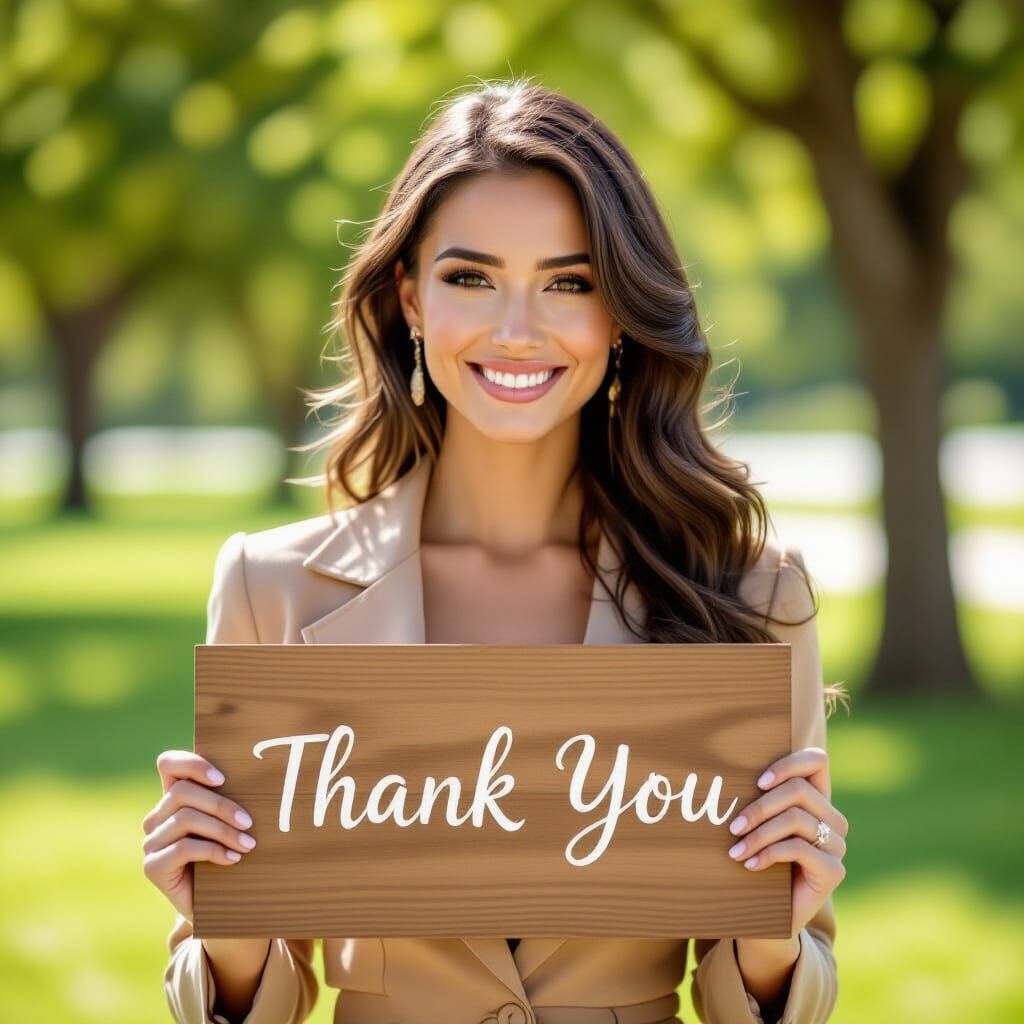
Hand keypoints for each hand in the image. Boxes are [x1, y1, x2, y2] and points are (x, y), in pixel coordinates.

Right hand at [142, 750, 256, 920]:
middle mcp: (157, 817)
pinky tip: (233, 859)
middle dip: (221, 805)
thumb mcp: (231, 821)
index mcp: (174, 798)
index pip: (168, 763)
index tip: (222, 778)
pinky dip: (213, 851)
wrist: (220, 903)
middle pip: (182, 792)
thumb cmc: (231, 853)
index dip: (192, 764)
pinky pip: (182, 848)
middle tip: (249, 822)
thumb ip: (232, 797)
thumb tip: (260, 772)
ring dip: (222, 830)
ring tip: (248, 844)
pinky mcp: (152, 867)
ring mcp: (152, 842)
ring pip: (185, 819)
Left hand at [726, 746, 847, 934]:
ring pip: (795, 819)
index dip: (789, 764)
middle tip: (733, 826)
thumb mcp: (758, 823)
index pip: (818, 761)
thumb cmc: (758, 859)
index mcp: (817, 799)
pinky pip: (798, 848)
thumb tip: (725, 770)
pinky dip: (768, 854)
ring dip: (758, 834)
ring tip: (735, 850)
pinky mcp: (833, 871)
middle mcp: (832, 819)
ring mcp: (836, 845)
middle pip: (799, 790)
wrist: (769, 913)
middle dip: (760, 806)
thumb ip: (756, 797)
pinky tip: (750, 865)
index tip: (757, 781)